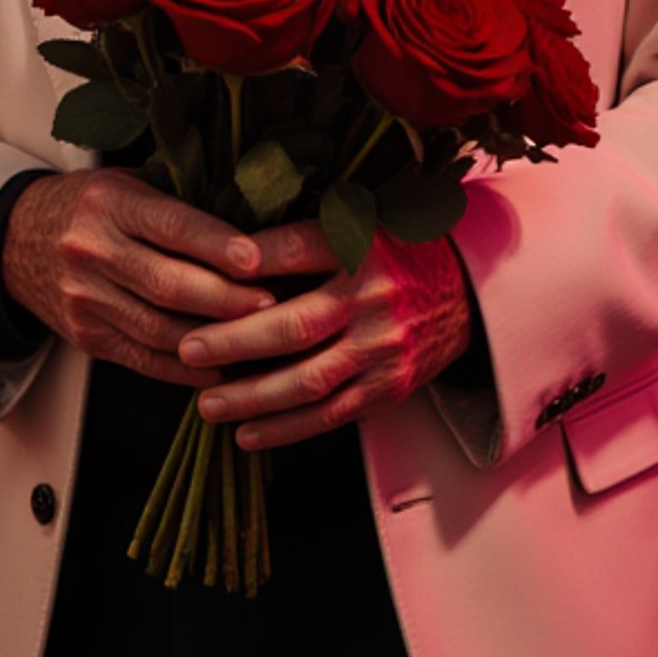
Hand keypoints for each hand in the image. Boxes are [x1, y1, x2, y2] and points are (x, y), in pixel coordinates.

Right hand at [2, 171, 330, 387]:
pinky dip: (185, 368)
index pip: (170, 225)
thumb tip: (256, 217)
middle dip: (226, 300)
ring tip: (258, 339)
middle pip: (168, 284)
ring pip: (159, 329)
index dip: (216, 245)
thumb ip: (178, 200)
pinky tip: (221, 367)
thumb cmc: (89, 206)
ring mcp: (85, 299)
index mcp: (109, 203)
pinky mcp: (86, 336)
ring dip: (213, 339)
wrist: (15, 239)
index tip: (258, 260)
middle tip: (274, 304)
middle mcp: (92, 250)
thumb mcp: (126, 183)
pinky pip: (143, 359)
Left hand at [178, 230, 472, 448]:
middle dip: (235, 341)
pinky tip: (247, 434)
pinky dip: (287, 429)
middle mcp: (374, 297)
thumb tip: (225, 252)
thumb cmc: (394, 252)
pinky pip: (332, 415)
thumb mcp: (360, 222)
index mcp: (362, 245)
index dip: (252, 259)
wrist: (470, 291)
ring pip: (309, 380)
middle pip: (295, 324)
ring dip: (253, 397)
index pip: (298, 247)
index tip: (202, 271)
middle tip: (187, 350)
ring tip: (207, 404)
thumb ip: (302, 236)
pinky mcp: (391, 387)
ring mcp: (384, 348)